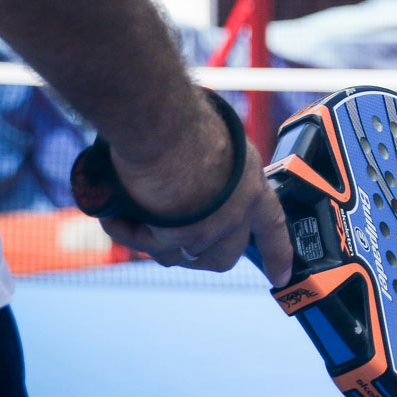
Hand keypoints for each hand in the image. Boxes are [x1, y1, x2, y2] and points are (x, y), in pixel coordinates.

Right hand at [98, 111, 293, 285]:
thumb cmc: (187, 120)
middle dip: (197, 252)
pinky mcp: (180, 238)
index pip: (273, 225)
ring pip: (181, 254)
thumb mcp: (216, 142)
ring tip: (130, 209)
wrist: (166, 124)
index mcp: (251, 184)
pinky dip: (129, 231)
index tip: (281, 276)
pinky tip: (115, 214)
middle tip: (167, 234)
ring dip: (153, 239)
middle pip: (224, 255)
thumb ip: (213, 169)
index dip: (278, 253)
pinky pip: (150, 245)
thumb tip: (195, 180)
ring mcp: (211, 229)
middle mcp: (237, 212)